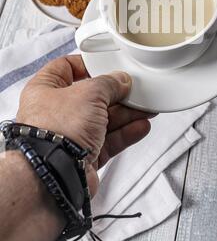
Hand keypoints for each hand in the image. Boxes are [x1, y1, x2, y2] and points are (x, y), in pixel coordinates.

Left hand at [17, 55, 152, 195]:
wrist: (54, 175)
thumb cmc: (56, 130)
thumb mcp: (89, 92)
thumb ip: (109, 83)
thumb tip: (120, 81)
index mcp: (45, 90)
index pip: (65, 68)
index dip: (87, 65)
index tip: (107, 64)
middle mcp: (55, 112)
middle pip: (91, 96)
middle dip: (116, 93)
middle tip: (135, 90)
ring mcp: (69, 135)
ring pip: (103, 120)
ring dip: (126, 113)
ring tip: (146, 108)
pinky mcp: (83, 156)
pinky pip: (108, 140)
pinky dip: (125, 133)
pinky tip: (140, 126)